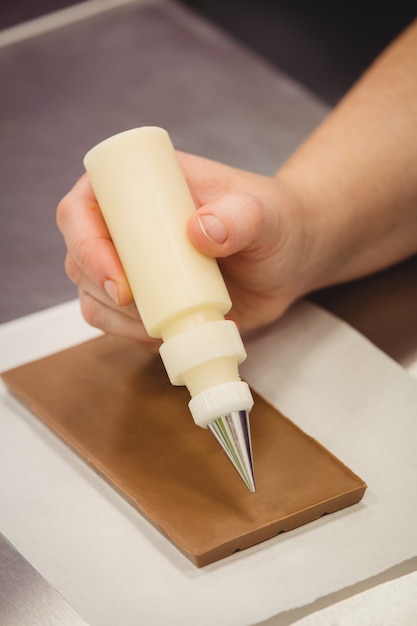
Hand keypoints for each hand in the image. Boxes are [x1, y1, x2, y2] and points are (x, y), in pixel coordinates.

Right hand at [57, 152, 315, 347]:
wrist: (289, 260)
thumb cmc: (275, 223)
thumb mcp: (264, 215)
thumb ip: (241, 217)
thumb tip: (199, 230)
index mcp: (139, 187)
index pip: (82, 209)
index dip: (86, 245)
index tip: (121, 284)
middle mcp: (126, 226)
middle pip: (80, 259)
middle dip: (104, 292)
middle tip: (153, 310)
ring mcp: (132, 265)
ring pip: (93, 297)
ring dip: (121, 320)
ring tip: (175, 321)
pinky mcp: (146, 300)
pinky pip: (117, 325)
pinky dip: (136, 336)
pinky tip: (175, 333)